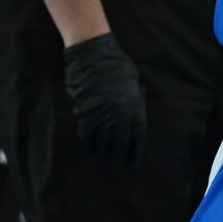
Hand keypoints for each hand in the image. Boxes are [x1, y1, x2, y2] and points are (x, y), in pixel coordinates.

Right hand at [61, 32, 146, 164]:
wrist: (93, 55)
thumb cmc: (116, 66)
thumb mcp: (134, 83)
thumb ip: (135, 101)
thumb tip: (132, 118)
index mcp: (134, 106)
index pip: (137, 136)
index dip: (135, 151)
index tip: (134, 161)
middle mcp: (119, 114)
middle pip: (120, 142)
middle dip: (119, 156)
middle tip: (118, 165)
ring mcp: (101, 114)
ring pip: (102, 142)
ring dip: (103, 154)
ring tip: (104, 161)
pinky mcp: (84, 113)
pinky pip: (86, 135)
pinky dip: (88, 146)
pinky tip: (90, 152)